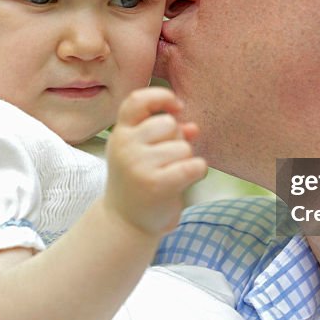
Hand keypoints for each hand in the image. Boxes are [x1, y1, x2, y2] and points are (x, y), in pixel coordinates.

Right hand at [104, 87, 207, 236]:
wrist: (124, 222)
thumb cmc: (138, 182)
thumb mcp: (142, 153)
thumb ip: (165, 135)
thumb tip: (192, 127)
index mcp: (121, 133)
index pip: (138, 100)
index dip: (161, 97)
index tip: (176, 107)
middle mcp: (125, 145)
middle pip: (169, 123)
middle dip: (177, 139)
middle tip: (168, 158)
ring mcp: (138, 165)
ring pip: (183, 146)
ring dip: (186, 159)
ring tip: (172, 173)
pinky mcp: (156, 184)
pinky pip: (193, 165)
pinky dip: (198, 170)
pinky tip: (189, 178)